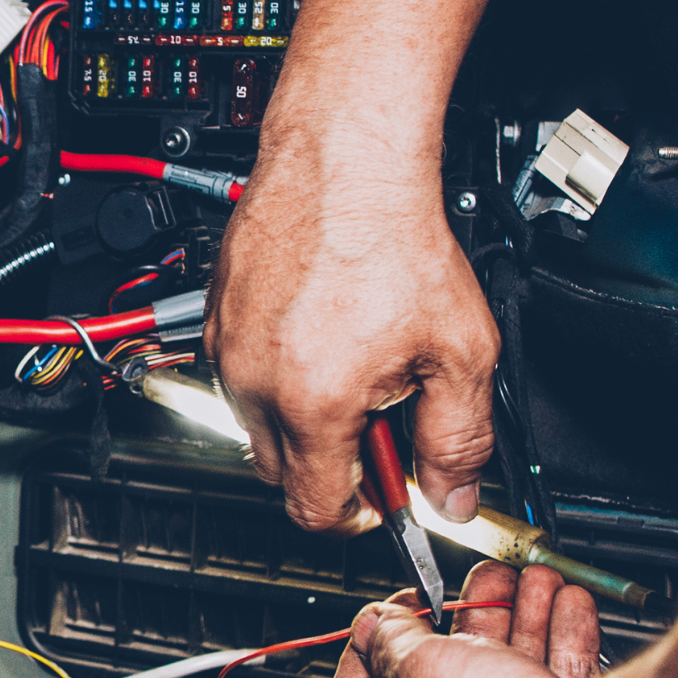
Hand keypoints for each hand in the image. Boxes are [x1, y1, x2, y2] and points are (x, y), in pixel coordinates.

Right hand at [204, 127, 501, 533]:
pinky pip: (240, 376)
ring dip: (300, 417)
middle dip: (330, 463)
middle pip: (280, 473)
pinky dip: (277, 374)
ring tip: (352, 363)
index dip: (358, 513)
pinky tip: (320, 333)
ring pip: (256, 423)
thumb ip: (460, 439)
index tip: (381, 497)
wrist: (343, 164)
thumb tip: (453, 496)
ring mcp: (228, 351)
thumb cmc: (393, 239)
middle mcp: (255, 384)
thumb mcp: (461, 351)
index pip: (314, 508)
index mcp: (312, 404)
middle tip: (380, 420)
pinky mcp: (216, 320)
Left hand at [328, 561, 598, 677]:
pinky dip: (562, 643)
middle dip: (468, 621)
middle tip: (476, 584)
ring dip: (521, 619)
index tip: (380, 617)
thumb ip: (392, 641)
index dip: (365, 648)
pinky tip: (569, 605)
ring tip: (533, 580)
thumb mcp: (417, 669)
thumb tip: (376, 627)